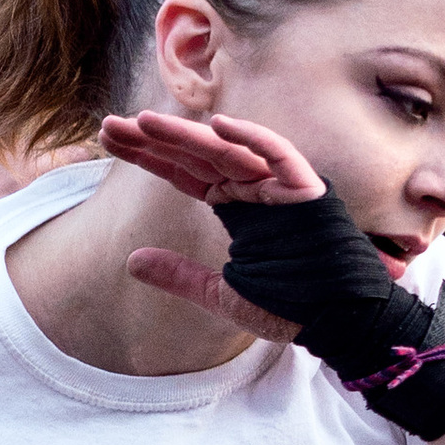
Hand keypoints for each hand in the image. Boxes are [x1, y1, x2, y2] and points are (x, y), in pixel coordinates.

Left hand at [98, 108, 331, 336]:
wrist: (337, 323)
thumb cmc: (287, 306)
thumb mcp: (218, 294)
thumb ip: (178, 276)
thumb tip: (131, 261)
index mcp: (233, 205)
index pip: (182, 171)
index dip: (146, 155)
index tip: (108, 140)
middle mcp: (252, 188)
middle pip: (195, 154)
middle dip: (152, 138)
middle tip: (107, 126)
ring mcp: (279, 186)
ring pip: (227, 150)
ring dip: (186, 134)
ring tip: (143, 122)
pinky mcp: (307, 191)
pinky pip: (279, 156)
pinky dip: (253, 140)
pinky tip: (217, 125)